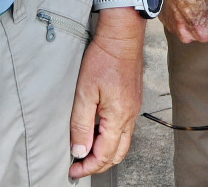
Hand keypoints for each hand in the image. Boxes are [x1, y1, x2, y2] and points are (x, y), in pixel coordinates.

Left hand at [68, 12, 144, 178]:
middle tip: (79, 166)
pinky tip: (97, 131)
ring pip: (122, 143)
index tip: (73, 170)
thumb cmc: (103, 60)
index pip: (105, 154)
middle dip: (98, 165)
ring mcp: (134, 109)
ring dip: (105, 152)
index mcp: (119, 117)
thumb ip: (81, 124)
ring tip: (86, 150)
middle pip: (117, 154)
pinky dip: (111, 138)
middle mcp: (130, 117)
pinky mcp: (133, 101)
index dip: (88, 167)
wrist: (122, 37)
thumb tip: (80, 151)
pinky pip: (125, 129)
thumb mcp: (84, 93)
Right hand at [159, 0, 207, 44]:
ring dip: (183, 17)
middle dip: (195, 22)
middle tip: (199, 7)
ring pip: (181, 26)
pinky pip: (171, 18)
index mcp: (200, 32)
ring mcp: (170, 25)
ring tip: (187, 1)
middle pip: (193, 32)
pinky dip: (173, 10)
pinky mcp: (161, 16)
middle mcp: (183, 33)